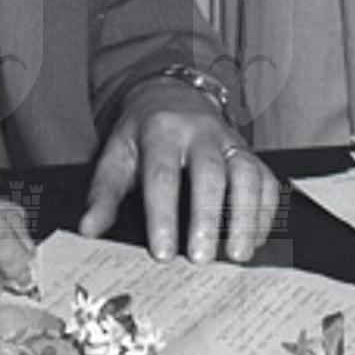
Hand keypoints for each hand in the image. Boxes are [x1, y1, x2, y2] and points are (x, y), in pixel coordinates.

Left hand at [79, 86, 279, 262]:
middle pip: (210, 174)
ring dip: (246, 217)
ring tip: (237, 254)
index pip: (163, 176)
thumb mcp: (116, 155)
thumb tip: (89, 229)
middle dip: (208, 218)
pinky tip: (256, 238)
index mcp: (161, 131)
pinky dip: (265, 211)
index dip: (164, 216)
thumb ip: (103, 194)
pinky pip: (266, 179)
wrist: (171, 96)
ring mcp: (229, 141)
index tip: (163, 253)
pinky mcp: (248, 152)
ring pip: (246, 174)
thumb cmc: (143, 133)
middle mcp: (200, 132)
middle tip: (202, 258)